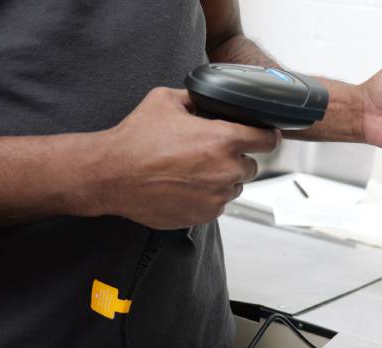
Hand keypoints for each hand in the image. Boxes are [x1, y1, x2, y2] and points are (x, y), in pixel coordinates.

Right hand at [84, 87, 279, 228]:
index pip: (268, 140)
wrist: (113, 176)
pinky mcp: (204, 215)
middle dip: (237, 158)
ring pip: (234, 187)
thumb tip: (206, 98)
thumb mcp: (166, 101)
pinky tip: (185, 186)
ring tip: (193, 170)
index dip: (268, 136)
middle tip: (212, 152)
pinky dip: (208, 197)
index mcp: (224, 139)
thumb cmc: (136, 140)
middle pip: (251, 165)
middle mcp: (226, 170)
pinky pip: (217, 205)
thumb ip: (195, 98)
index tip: (266, 136)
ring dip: (222, 179)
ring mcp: (217, 196)